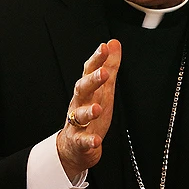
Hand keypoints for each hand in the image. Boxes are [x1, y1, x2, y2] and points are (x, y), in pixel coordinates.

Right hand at [56, 39, 121, 180]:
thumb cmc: (89, 111)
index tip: (104, 48)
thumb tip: (114, 43)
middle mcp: (79, 103)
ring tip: (97, 108)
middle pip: (82, 89)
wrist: (75, 145)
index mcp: (87, 89)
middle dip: (92, 80)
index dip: (96, 59)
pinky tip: (95, 140)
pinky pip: (83, 141)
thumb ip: (109, 65)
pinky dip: (89, 141)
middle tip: (103, 73)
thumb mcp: (103, 87)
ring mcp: (77, 122)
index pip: (89, 71)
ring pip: (80, 115)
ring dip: (88, 111)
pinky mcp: (79, 141)